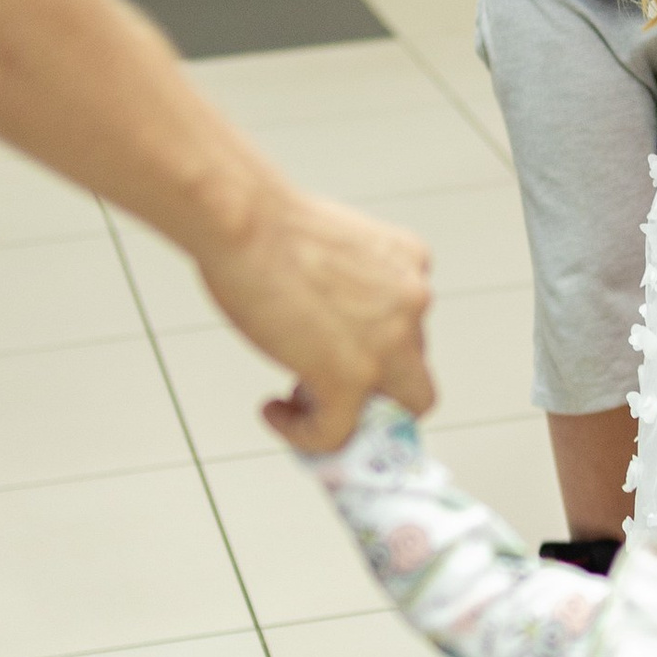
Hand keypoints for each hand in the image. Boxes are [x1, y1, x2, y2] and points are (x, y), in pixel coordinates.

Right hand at [196, 185, 434, 451]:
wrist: (242, 221)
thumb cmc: (264, 222)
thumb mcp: (331, 245)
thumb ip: (347, 284)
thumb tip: (325, 320)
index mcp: (410, 262)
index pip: (412, 324)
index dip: (377, 345)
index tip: (338, 345)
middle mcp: (412, 302)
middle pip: (414, 372)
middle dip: (375, 385)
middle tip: (324, 380)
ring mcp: (388, 345)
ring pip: (392, 410)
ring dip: (347, 410)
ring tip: (296, 396)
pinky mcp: (351, 380)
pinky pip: (337, 432)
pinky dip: (307, 434)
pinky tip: (275, 413)